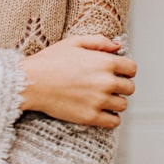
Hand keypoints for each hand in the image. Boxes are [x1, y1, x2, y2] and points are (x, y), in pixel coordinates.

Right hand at [18, 34, 136, 127]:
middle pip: (129, 88)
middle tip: (108, 85)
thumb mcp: (74, 42)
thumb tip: (117, 46)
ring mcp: (99, 101)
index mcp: (104, 62)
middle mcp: (106, 82)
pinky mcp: (90, 117)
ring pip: (123, 105)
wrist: (31, 82)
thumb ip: (98, 41)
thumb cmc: (49, 61)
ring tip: (103, 98)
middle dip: (121, 85)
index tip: (118, 72)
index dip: (126, 69)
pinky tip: (101, 110)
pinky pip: (114, 121)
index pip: (131, 68)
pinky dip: (111, 117)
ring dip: (116, 101)